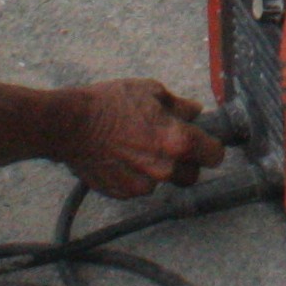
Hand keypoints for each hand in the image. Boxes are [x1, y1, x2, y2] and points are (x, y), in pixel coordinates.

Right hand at [56, 78, 224, 198]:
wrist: (70, 126)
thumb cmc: (109, 104)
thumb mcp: (150, 91)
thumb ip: (178, 105)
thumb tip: (195, 112)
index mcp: (177, 141)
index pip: (214, 155)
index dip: (211, 147)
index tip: (206, 143)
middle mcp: (165, 168)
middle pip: (192, 175)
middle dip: (186, 162)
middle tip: (171, 145)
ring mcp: (143, 185)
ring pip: (164, 181)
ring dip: (159, 169)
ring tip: (139, 148)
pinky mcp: (123, 194)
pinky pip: (140, 187)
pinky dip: (136, 176)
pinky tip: (123, 157)